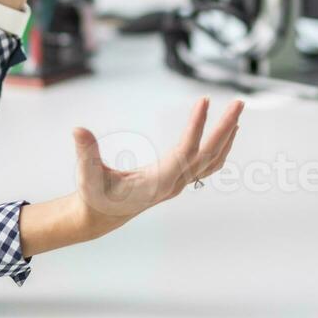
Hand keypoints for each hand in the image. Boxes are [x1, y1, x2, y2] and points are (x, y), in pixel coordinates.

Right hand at [73, 98, 243, 238]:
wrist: (100, 216)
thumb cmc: (94, 195)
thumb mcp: (87, 174)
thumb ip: (85, 153)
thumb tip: (77, 129)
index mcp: (157, 182)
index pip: (186, 151)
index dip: (197, 126)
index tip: (204, 101)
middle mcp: (174, 183)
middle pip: (208, 155)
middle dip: (225, 128)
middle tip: (240, 102)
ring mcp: (178, 184)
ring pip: (212, 160)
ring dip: (227, 136)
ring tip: (237, 112)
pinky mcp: (177, 180)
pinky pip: (207, 164)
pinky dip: (220, 147)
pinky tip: (227, 133)